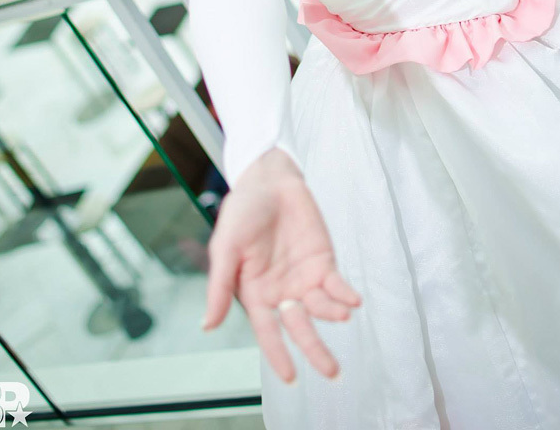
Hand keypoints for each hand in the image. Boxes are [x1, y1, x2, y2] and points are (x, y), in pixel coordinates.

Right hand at [201, 147, 361, 382]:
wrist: (268, 180)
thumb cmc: (242, 211)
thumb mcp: (225, 246)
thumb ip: (220, 285)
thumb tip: (207, 326)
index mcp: (255, 293)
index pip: (267, 331)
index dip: (277, 354)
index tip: (289, 378)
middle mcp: (281, 292)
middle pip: (299, 328)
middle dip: (315, 350)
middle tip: (332, 372)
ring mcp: (304, 278)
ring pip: (321, 308)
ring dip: (332, 315)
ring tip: (341, 315)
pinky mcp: (323, 261)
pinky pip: (336, 285)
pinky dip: (344, 294)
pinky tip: (352, 300)